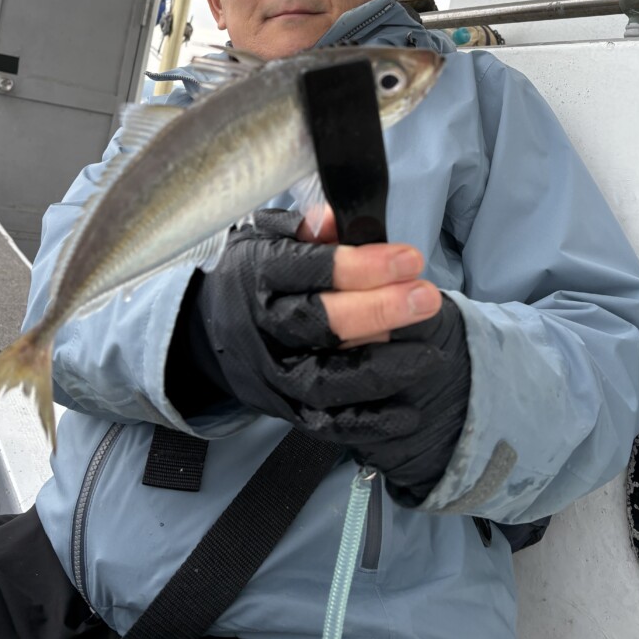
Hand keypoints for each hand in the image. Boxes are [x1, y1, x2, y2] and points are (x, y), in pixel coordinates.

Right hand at [175, 209, 469, 504]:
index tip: (409, 258)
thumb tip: (338, 216)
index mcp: (258, 275)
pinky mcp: (286, 410)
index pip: (306, 268)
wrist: (208, 334)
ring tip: (429, 354)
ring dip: (381, 368)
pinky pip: (328, 422)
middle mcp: (262, 327)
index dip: (360, 265)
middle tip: (426, 298)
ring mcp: (273, 373)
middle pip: (318, 322)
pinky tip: (408, 412)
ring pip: (325, 378)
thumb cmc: (255, 277)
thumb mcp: (268, 239)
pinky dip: (369, 422)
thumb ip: (306, 230)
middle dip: (378, 310)